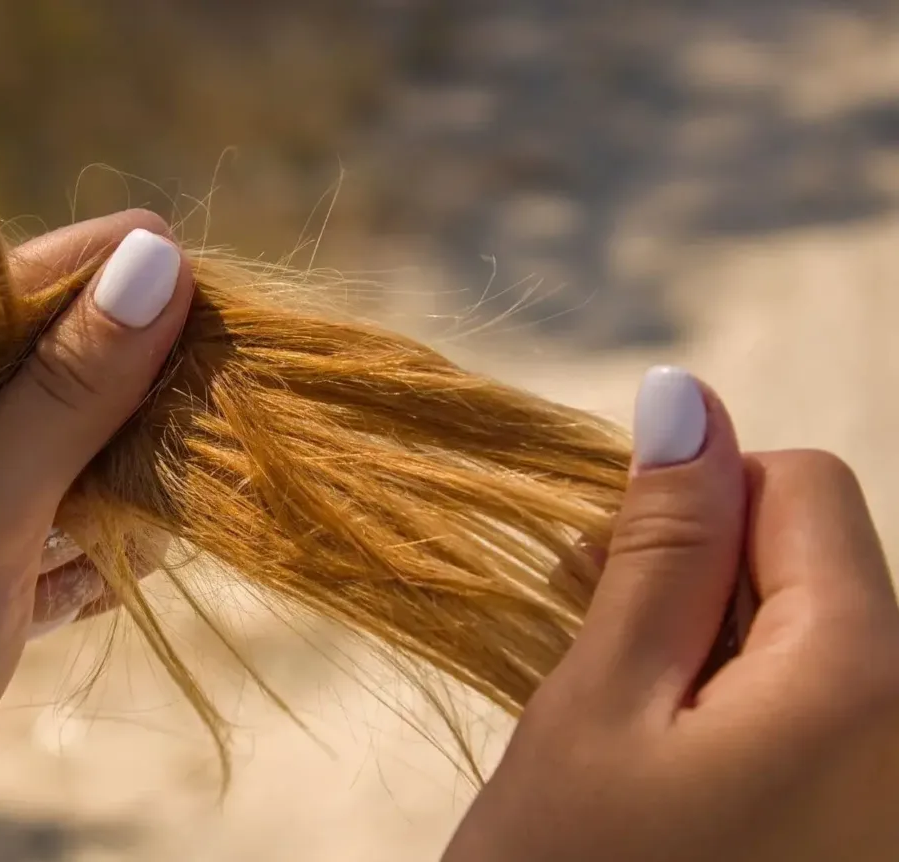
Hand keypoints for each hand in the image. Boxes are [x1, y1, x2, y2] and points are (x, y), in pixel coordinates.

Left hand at [0, 209, 194, 861]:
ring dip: (136, 479)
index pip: (32, 286)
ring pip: (79, 456)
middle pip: (69, 369)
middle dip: (147, 389)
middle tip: (221, 412)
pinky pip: (74, 539)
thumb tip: (157, 256)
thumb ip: (65, 390)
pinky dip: (108, 554)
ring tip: (176, 503)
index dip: (129, 283)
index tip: (226, 301)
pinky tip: (128, 574)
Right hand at [444, 367, 898, 860]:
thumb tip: (686, 396)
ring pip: (818, 642)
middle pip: (822, 565)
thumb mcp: (598, 705)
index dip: (695, 504)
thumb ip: (659, 547)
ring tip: (625, 725)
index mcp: (866, 679)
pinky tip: (670, 770)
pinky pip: (826, 717)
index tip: (606, 574)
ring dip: (712, 650)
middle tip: (594, 651)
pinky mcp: (869, 826)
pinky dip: (742, 714)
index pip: (803, 486)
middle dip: (703, 581)